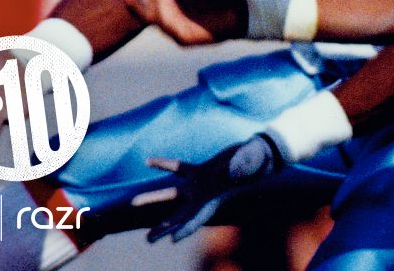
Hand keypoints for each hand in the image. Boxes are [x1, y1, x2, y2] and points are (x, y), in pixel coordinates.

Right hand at [105, 0, 243, 44]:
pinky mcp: (187, 38)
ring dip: (144, 4)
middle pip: (140, 8)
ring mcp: (176, 29)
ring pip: (153, 19)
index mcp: (167, 2)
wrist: (242, 9)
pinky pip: (171, 29)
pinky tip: (160, 2)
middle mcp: (167, 16)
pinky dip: (164, 17)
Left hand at [132, 134, 283, 242]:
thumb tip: (229, 170)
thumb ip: (240, 168)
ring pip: (173, 194)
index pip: (199, 219)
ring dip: (153, 198)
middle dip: (164, 228)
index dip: (186, 229)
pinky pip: (178, 168)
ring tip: (132, 204)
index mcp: (217, 198)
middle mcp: (205, 195)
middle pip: (180, 216)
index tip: (173, 240)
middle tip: (148, 240)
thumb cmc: (259, 160)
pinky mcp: (201, 170)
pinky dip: (163, 164)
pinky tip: (148, 161)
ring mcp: (201, 184)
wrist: (261, 152)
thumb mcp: (251, 165)